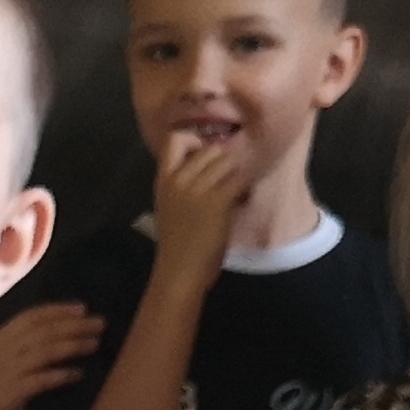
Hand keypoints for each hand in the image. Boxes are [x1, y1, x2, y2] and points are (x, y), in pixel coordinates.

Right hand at [0, 302, 103, 409]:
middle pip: (45, 330)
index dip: (58, 310)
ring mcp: (8, 369)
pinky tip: (78, 374)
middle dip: (75, 324)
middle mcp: (5, 349)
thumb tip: (36, 346)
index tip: (81, 307)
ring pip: (47, 350)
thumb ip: (8, 351)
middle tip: (101, 321)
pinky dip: (61, 375)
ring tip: (96, 342)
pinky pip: (42, 379)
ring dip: (74, 344)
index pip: (32, 316)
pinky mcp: (11, 392)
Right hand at [149, 125, 253, 279]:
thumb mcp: (169, 206)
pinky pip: (239, 180)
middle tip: (227, 181)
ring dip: (236, 175)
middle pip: (211, 149)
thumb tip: (206, 165)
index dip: (194, 140)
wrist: (180, 271)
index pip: (175, 139)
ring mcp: (198, 188)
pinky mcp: (218, 200)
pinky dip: (245, 189)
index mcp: (164, 180)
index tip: (203, 156)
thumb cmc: (176, 244)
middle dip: (223, 163)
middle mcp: (180, 179)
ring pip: (228, 162)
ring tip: (236, 193)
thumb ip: (181, 183)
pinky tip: (242, 201)